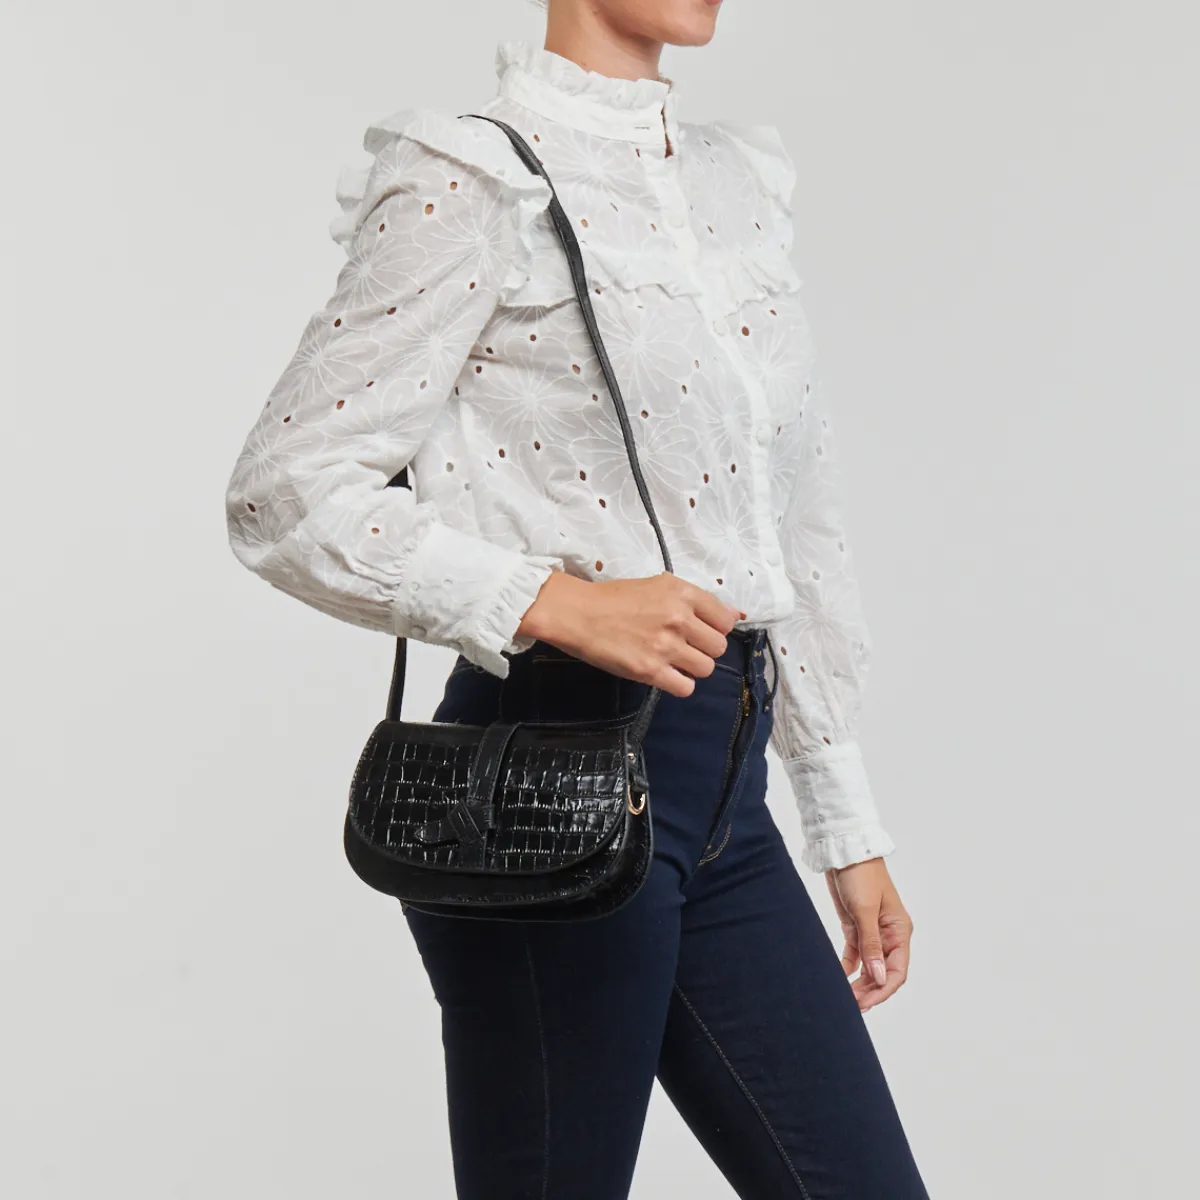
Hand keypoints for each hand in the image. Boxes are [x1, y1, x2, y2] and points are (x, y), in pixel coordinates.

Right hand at [517, 570, 743, 698]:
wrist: (578, 614)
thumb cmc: (615, 598)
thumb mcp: (659, 585)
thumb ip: (696, 601)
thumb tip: (735, 615)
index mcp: (682, 593)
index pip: (725, 619)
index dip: (717, 628)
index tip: (703, 631)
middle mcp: (678, 618)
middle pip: (718, 646)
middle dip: (705, 649)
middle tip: (685, 646)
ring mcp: (665, 646)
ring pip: (706, 668)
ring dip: (693, 667)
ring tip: (674, 660)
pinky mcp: (650, 670)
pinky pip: (686, 687)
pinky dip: (679, 684)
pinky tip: (666, 674)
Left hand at [825, 858, 912, 1012]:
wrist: (843, 852)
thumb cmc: (860, 875)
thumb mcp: (864, 911)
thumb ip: (871, 945)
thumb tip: (879, 977)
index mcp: (899, 931)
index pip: (897, 971)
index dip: (883, 990)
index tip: (866, 1002)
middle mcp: (889, 934)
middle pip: (883, 972)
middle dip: (869, 990)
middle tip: (851, 1005)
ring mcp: (872, 931)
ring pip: (869, 966)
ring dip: (859, 982)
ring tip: (845, 998)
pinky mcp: (855, 926)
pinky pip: (855, 955)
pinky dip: (848, 968)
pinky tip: (839, 979)